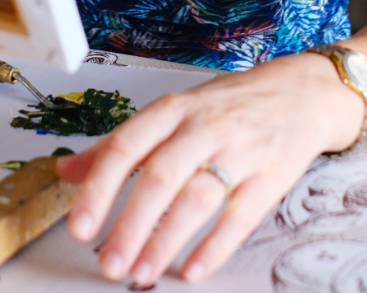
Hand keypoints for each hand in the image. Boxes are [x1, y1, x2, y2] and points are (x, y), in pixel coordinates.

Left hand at [55, 51, 363, 283]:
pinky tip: (191, 270)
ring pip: (196, 198)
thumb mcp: (172, 113)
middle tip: (108, 262)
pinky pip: (239, 215)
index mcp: (173, 109)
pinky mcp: (270, 176)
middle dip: (131, 224)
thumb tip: (65, 171)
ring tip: (141, 273)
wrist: (301, 93)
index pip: (128, 145)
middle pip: (160, 177)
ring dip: (165, 241)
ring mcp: (239, 151)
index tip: (79, 224)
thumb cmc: (228, 106)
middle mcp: (203, 127)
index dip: (100, 186)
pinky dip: (214, 247)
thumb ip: (120, 144)